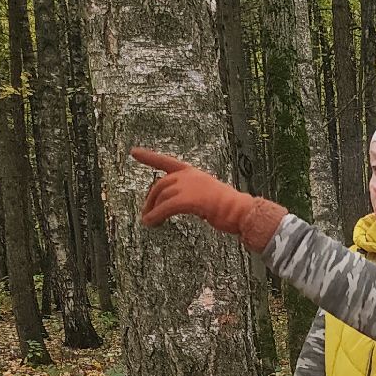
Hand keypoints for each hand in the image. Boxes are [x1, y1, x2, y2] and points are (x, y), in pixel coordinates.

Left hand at [131, 148, 286, 250]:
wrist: (241, 212)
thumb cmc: (230, 208)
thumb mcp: (208, 196)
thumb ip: (192, 196)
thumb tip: (177, 206)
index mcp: (193, 173)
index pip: (167, 162)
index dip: (149, 157)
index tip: (134, 152)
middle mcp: (189, 176)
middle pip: (160, 185)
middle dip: (151, 199)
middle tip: (146, 212)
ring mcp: (188, 187)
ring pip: (161, 197)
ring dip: (152, 210)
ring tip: (149, 221)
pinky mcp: (188, 200)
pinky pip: (165, 208)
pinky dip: (156, 216)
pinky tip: (151, 223)